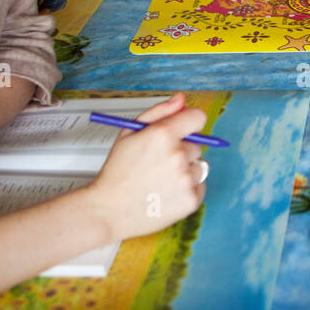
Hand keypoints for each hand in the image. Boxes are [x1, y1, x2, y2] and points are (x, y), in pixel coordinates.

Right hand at [86, 93, 207, 240]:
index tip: (183, 131)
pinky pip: (201, 185)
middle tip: (158, 162)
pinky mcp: (192, 199)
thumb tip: (181, 99)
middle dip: (181, 150)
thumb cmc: (117, 172)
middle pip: (197, 144)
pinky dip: (188, 188)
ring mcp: (186, 179)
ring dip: (186, 169)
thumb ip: (159, 112)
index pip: (198, 117)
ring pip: (200, 165)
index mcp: (163, 135)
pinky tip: (167, 191)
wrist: (108, 210)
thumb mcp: (129, 133)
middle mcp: (178, 155)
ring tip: (162, 179)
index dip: (189, 123)